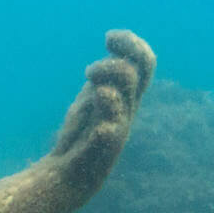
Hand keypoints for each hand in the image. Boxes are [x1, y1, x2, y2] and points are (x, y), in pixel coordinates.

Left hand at [50, 29, 155, 191]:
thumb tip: (115, 41)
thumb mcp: (96, 95)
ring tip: (87, 78)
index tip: (108, 38)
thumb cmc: (83, 133)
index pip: (146, 63)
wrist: (67, 174)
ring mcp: (116, 127)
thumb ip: (108, 73)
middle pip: (137, 73)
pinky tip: (99, 118)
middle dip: (118, 58)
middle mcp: (127, 109)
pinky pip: (110, 131)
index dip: (132, 43)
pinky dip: (107, 116)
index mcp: (127, 95)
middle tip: (90, 69)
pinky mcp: (102, 148)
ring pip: (122, 93)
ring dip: (105, 76)